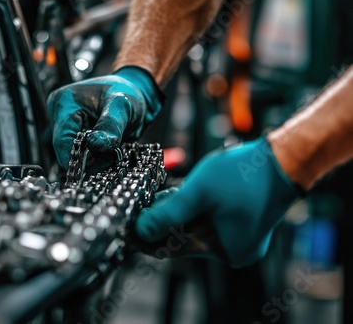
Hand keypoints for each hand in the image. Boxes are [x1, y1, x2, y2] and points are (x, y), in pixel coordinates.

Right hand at [47, 66, 162, 168]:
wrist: (133, 91)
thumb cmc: (126, 92)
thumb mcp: (122, 106)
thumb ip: (110, 125)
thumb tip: (95, 145)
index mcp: (65, 102)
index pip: (62, 141)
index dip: (79, 159)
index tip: (100, 164)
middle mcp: (60, 114)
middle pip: (66, 149)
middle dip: (89, 159)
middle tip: (111, 156)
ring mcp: (65, 125)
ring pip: (73, 154)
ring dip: (93, 158)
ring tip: (111, 151)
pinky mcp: (73, 133)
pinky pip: (80, 152)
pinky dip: (94, 156)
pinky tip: (107, 151)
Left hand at [135, 138, 301, 266]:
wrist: (282, 160)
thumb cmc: (246, 174)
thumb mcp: (198, 193)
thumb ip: (168, 214)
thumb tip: (140, 230)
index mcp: (226, 250)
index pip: (175, 249)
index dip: (149, 238)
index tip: (128, 228)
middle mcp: (233, 251)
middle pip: (183, 240)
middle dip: (162, 223)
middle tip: (142, 207)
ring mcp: (240, 239)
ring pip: (194, 230)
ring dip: (176, 214)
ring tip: (158, 198)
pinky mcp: (242, 226)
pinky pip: (208, 223)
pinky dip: (192, 211)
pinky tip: (180, 196)